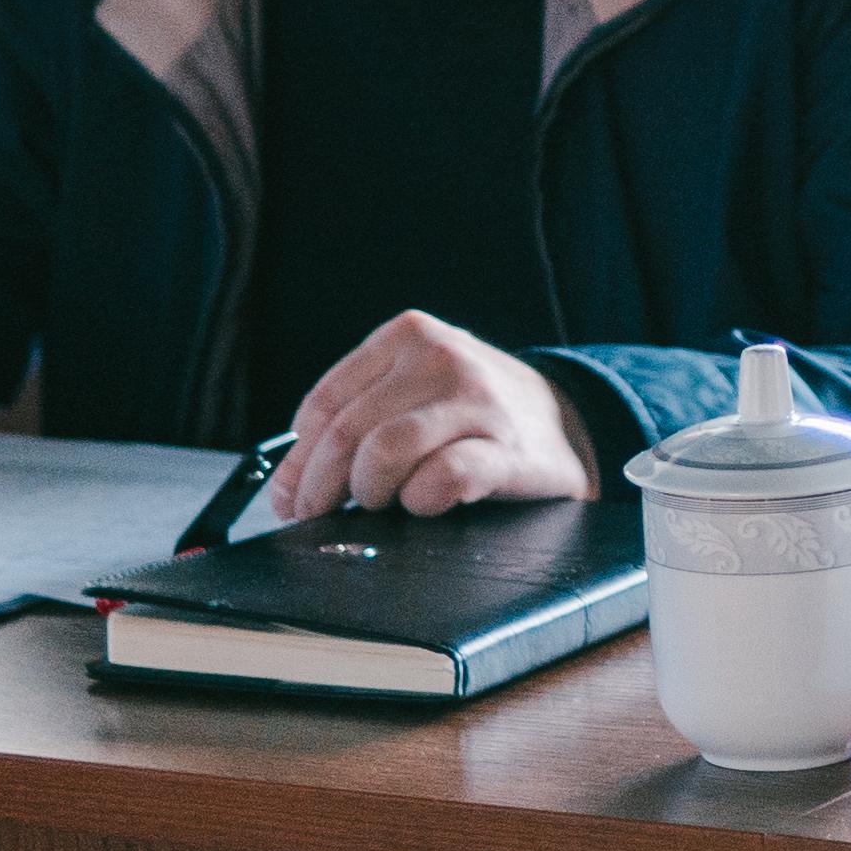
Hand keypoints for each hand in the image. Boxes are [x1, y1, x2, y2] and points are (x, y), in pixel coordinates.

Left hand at [262, 311, 601, 522]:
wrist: (566, 423)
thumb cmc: (472, 413)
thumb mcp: (414, 392)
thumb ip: (352, 423)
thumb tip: (285, 488)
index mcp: (408, 336)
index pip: (325, 402)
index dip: (298, 460)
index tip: (292, 495)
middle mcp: (441, 358)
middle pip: (346, 431)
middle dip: (323, 487)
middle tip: (321, 515)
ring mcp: (476, 400)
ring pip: (384, 451)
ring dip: (369, 492)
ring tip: (381, 503)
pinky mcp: (505, 447)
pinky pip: (442, 478)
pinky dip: (419, 499)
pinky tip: (424, 502)